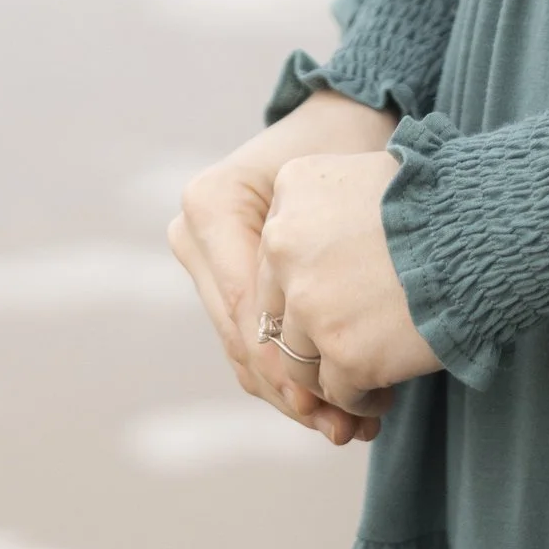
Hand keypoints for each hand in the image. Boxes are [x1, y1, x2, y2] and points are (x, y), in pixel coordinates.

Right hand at [169, 92, 394, 447]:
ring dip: (297, 398)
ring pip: (244, 353)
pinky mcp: (222, 281)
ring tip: (356, 427)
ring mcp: (201, 260)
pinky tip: (340, 410)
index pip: (246, 312)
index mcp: (210, 205)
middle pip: (242, 340)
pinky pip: (251, 345)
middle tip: (355, 428)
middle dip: (299, 393)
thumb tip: (321, 373)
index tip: (340, 409)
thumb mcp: (340, 202)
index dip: (290, 369)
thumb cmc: (350, 149)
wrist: (345, 119)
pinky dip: (292, 380)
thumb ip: (322, 274)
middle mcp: (192, 234)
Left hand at [257, 149, 444, 420]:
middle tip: (349, 338)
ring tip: (368, 369)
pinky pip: (336, 390)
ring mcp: (311, 305)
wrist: (492, 230)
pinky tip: (385, 388)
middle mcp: (286, 246)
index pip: (276, 255)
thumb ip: (331, 208)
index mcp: (293, 192)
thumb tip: (323, 246)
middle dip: (311, 329)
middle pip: (278, 308)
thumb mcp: (373, 174)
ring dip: (330, 369)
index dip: (306, 283)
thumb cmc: (448, 198)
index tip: (339, 294)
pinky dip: (359, 395)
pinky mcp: (342, 354)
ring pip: (298, 358)